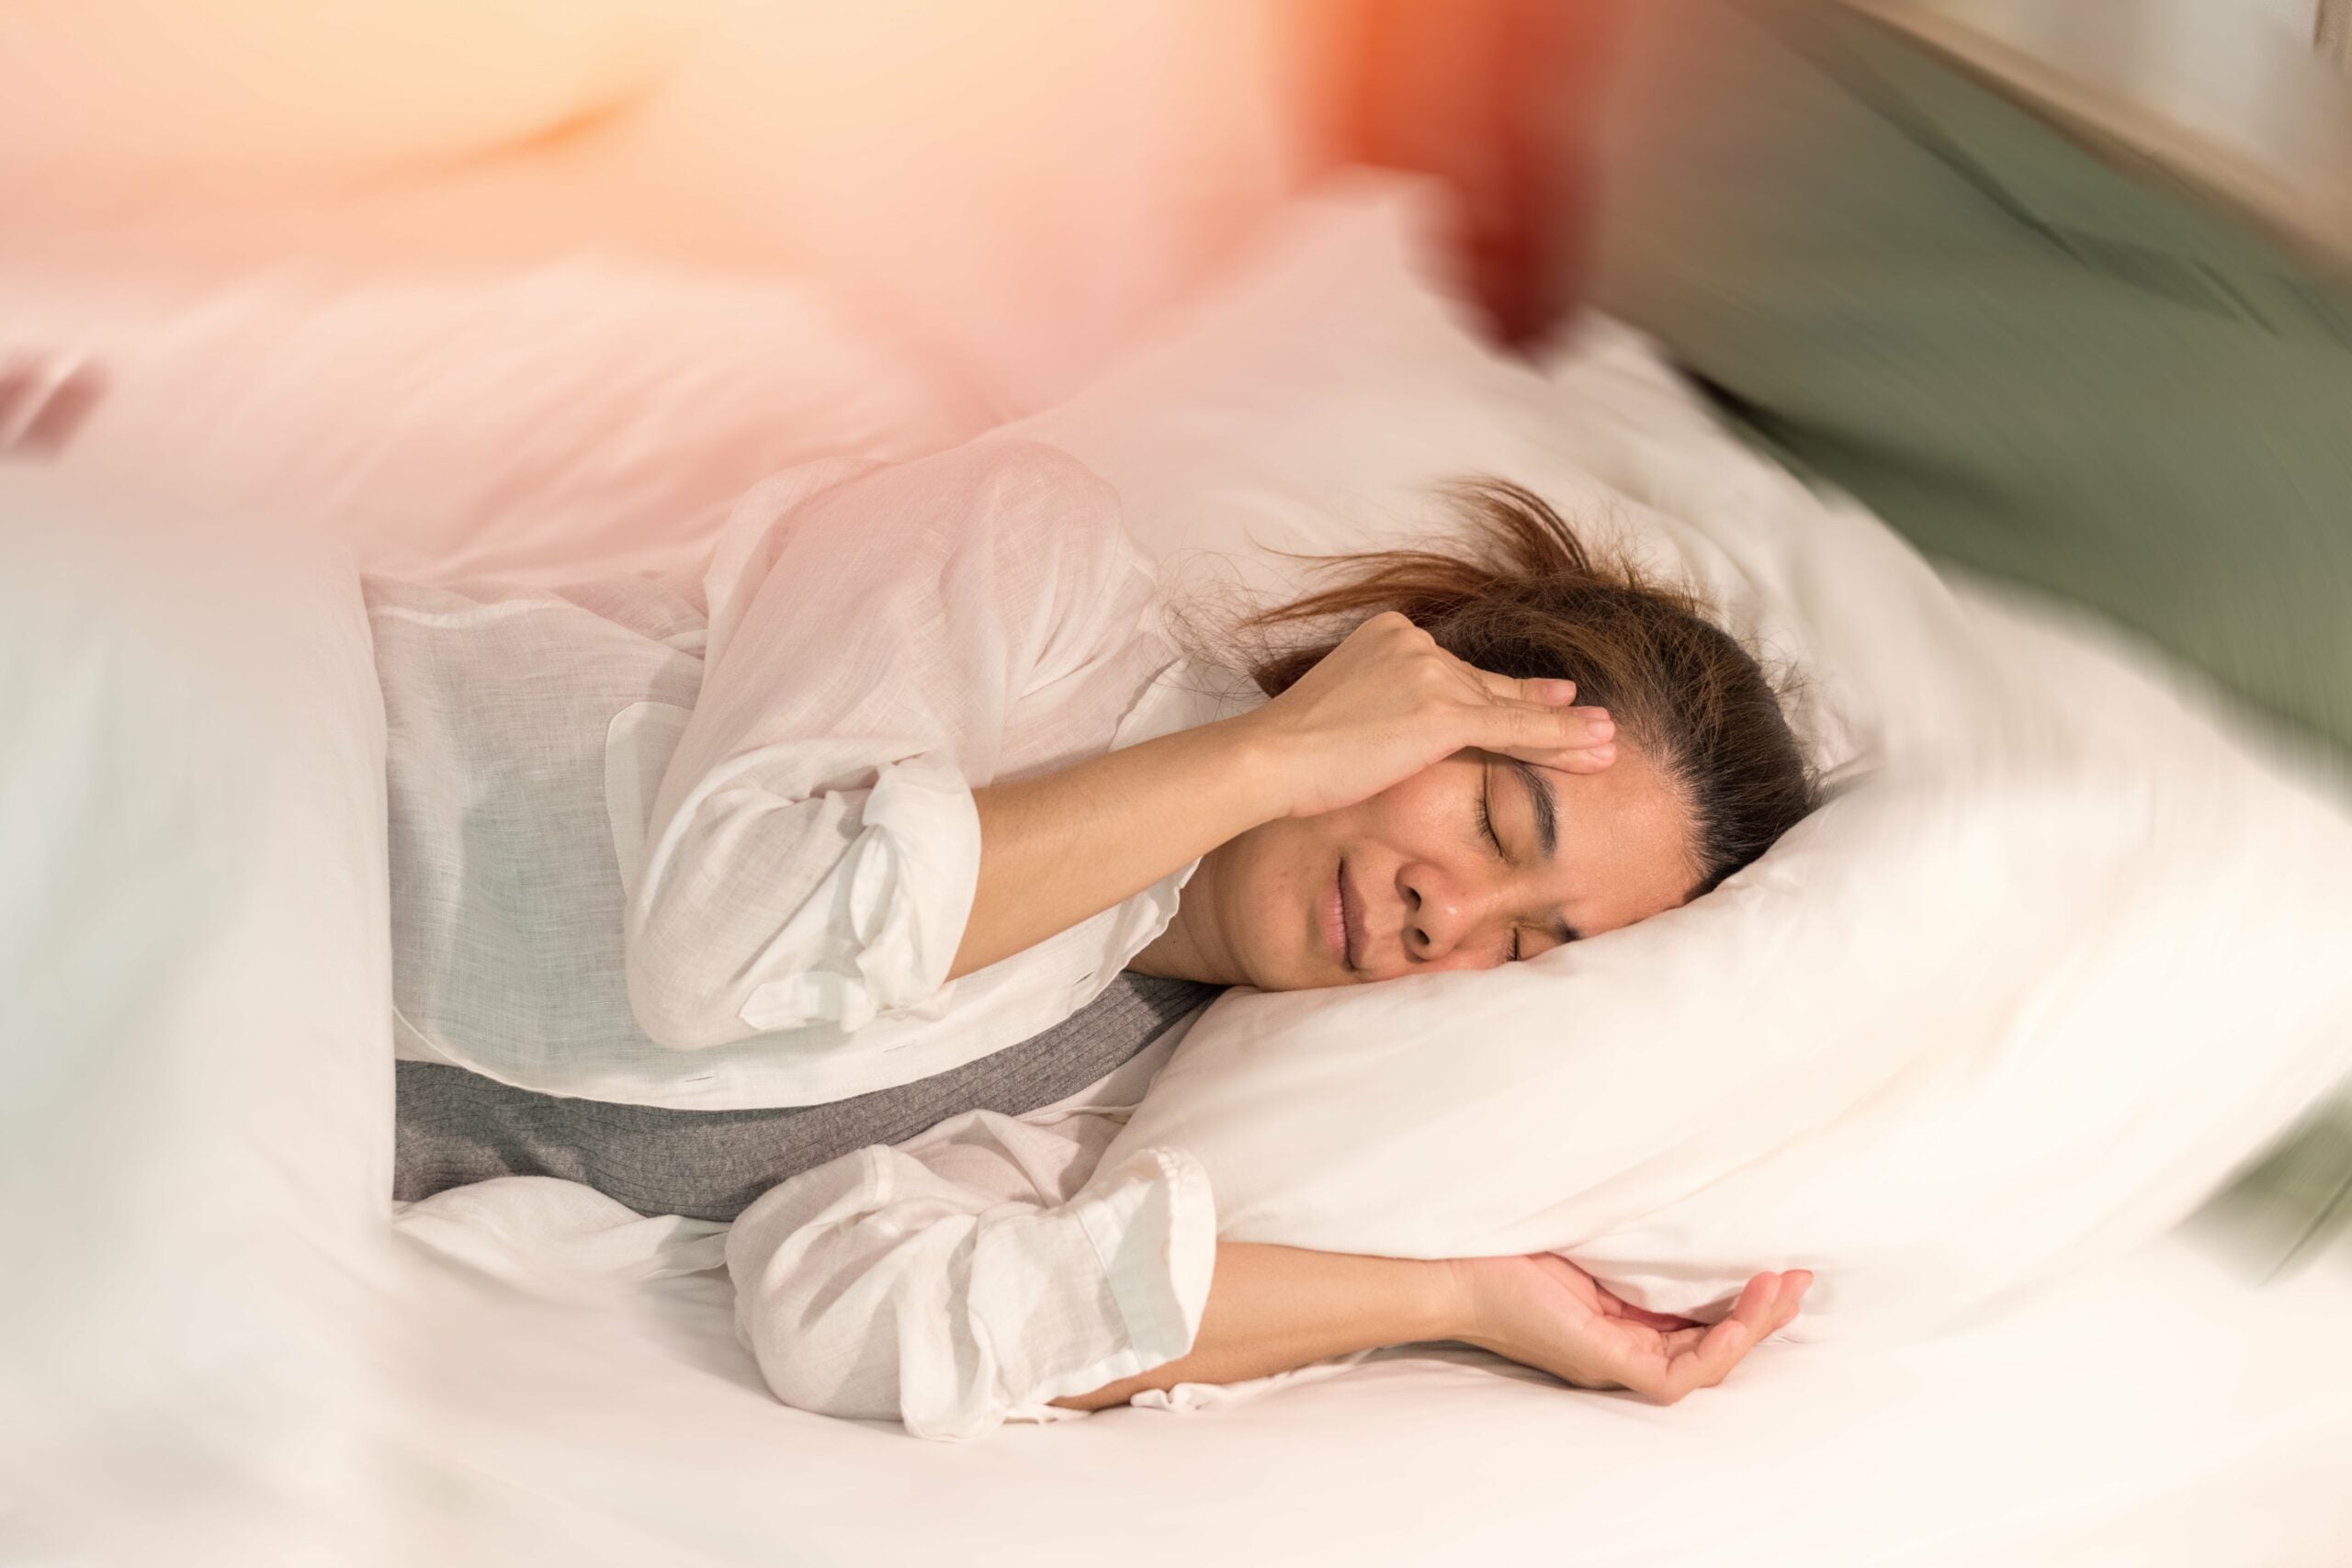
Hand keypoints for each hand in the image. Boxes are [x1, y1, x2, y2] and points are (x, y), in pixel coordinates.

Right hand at [1230, 611, 1616, 820]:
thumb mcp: (1344, 714)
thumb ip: (1386, 710)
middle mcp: (1414, 643)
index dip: (1508, 694)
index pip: (1458, 675)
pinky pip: (1513, 726)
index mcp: (1388, 635)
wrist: (1269, 757)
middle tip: (1593, 722)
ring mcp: (1429, 673)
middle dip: (1545, 710)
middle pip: (1490, 686)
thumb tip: (1404, 733)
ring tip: (1607, 743)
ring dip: (1565, 731)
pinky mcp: (1441, 711)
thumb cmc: (1291, 752)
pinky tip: (1594, 748)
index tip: (1549, 698)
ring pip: (1509, 707)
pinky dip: (1557, 739)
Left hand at [1441, 1252, 1810, 1404]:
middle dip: (1764, 1317)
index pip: (1699, 1323)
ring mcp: (1613, 1360)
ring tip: (1779, 1290)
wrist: (1448, 1260)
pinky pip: (1674, 1377)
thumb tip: (1678, 1197)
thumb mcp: (1585, 1234)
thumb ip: (1629, 1235)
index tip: (1781, 1267)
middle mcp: (1622, 1347)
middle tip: (1800, 1279)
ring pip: (1705, 1367)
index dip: (1745, 1302)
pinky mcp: (1602, 1362)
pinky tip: (1738, 1319)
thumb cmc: (1505, 1241)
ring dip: (1750, 1331)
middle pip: (1713, 1348)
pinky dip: (1714, 1351)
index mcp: (1621, 1321)